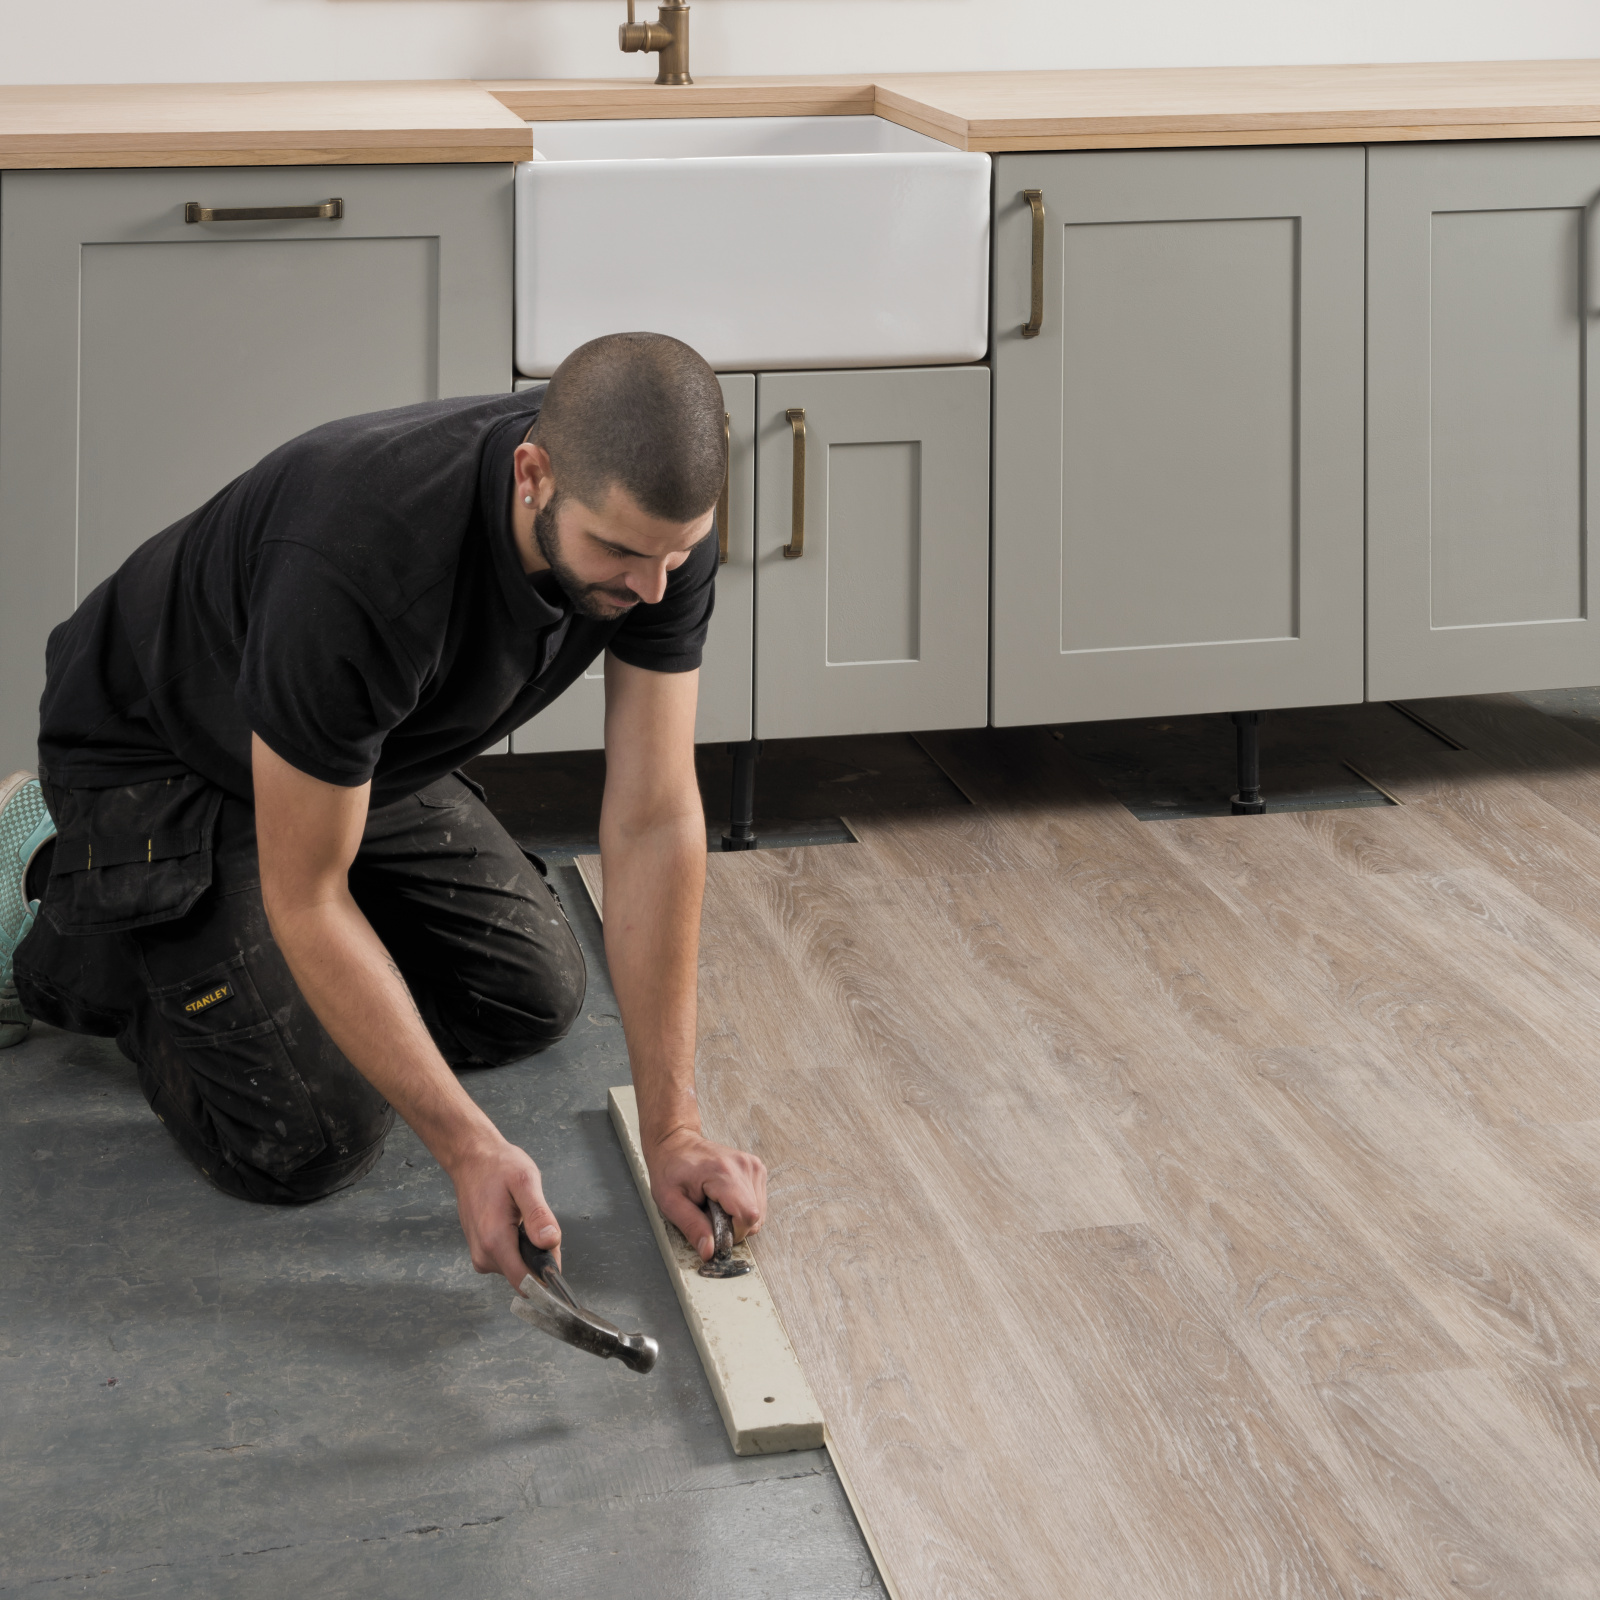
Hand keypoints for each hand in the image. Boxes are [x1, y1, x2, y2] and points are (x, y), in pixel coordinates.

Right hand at [448, 1136, 561, 1289]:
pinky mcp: (481, 1252)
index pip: (527, 1282)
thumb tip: (550, 1242)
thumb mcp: (525, 1181)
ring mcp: (480, 1255)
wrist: (472, 1160)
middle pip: (526, 1274)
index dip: (546, 1273)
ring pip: (518, 1267)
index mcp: (495, 1241)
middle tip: (537, 1220)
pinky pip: (509, 1259)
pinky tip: (513, 1221)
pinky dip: (518, 1244)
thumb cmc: (498, 1167)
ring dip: (528, 1247)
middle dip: (539, 1253)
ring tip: (522, 1216)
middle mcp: (484, 1255)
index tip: (553, 1250)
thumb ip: (538, 1214)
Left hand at [645, 1126, 767, 1261]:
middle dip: (733, 1226)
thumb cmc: (670, 1168)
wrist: (676, 1142)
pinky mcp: (756, 1168)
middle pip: (755, 1217)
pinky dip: (742, 1208)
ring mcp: (752, 1166)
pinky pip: (757, 1203)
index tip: (713, 1228)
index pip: (747, 1216)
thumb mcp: (670, 1202)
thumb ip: (692, 1227)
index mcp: (722, 1173)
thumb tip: (709, 1252)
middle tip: (709, 1214)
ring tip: (715, 1205)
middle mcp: (744, 1166)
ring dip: (737, 1218)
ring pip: (759, 1213)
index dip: (732, 1233)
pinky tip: (724, 1199)